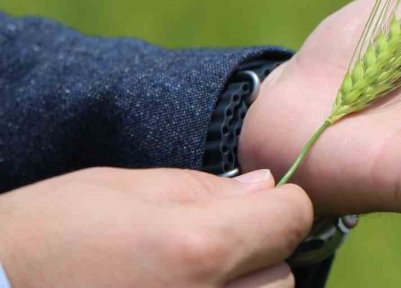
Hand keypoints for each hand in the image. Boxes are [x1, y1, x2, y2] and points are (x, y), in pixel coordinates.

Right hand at [0, 167, 310, 287]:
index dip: (280, 204)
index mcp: (198, 249)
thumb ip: (205, 189)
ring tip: (185, 282)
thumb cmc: (43, 238)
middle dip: (258, 255)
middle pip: (282, 277)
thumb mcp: (121, 189)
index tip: (261, 204)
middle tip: (208, 248)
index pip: (292, 219)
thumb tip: (266, 187)